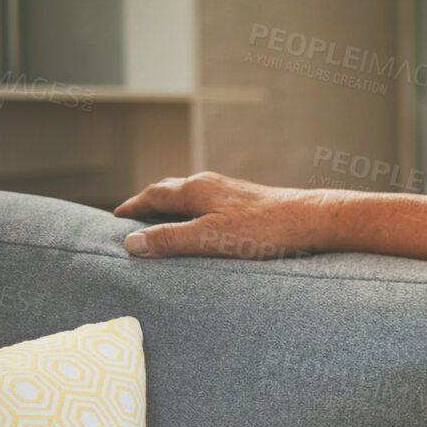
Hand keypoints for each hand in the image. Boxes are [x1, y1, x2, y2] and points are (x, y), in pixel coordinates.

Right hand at [113, 171, 323, 258]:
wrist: (311, 219)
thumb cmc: (263, 229)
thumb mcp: (209, 238)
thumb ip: (170, 240)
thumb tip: (130, 243)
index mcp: (195, 189)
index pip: (152, 195)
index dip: (132, 207)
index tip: (115, 218)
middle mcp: (210, 184)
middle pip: (169, 191)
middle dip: (148, 205)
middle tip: (132, 220)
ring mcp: (229, 191)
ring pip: (190, 196)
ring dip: (172, 208)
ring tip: (162, 224)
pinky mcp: (247, 202)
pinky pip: (209, 204)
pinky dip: (194, 213)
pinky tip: (204, 226)